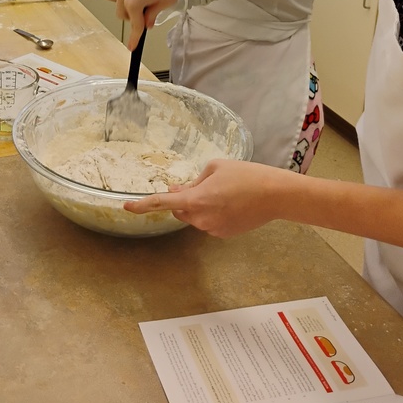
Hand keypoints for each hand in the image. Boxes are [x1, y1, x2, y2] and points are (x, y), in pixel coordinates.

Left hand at [123, 158, 293, 237]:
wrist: (275, 195)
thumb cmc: (245, 175)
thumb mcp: (215, 168)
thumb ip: (193, 181)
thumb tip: (178, 190)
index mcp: (196, 200)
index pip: (162, 203)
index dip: (142, 204)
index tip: (126, 206)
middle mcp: (201, 219)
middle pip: (181, 210)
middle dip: (184, 199)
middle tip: (201, 183)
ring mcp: (213, 229)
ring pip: (196, 216)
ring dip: (201, 204)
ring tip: (225, 190)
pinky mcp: (224, 234)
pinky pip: (209, 222)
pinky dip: (213, 212)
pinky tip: (232, 202)